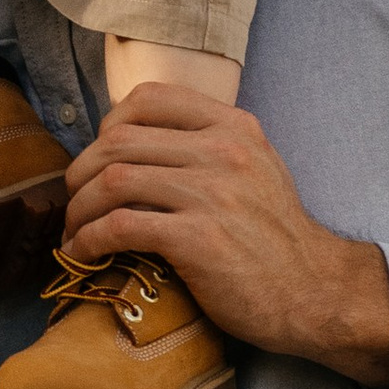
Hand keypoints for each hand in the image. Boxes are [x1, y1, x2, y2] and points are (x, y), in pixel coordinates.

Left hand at [60, 81, 388, 388]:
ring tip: (74, 228)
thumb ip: (209, 143)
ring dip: (80, 206)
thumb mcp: (255, 167)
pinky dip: (89, 238)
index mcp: (233, 126)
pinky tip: (83, 252)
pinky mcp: (198, 240)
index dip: (109, 122)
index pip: (149, 97)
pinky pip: (119, 226)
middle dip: (83, 170)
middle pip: (119, 140)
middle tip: (75, 198)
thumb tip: (140, 136)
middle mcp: (222, 151)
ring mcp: (211, 194)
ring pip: (113, 179)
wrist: (315, 292)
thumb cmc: (276, 236)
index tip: (100, 154)